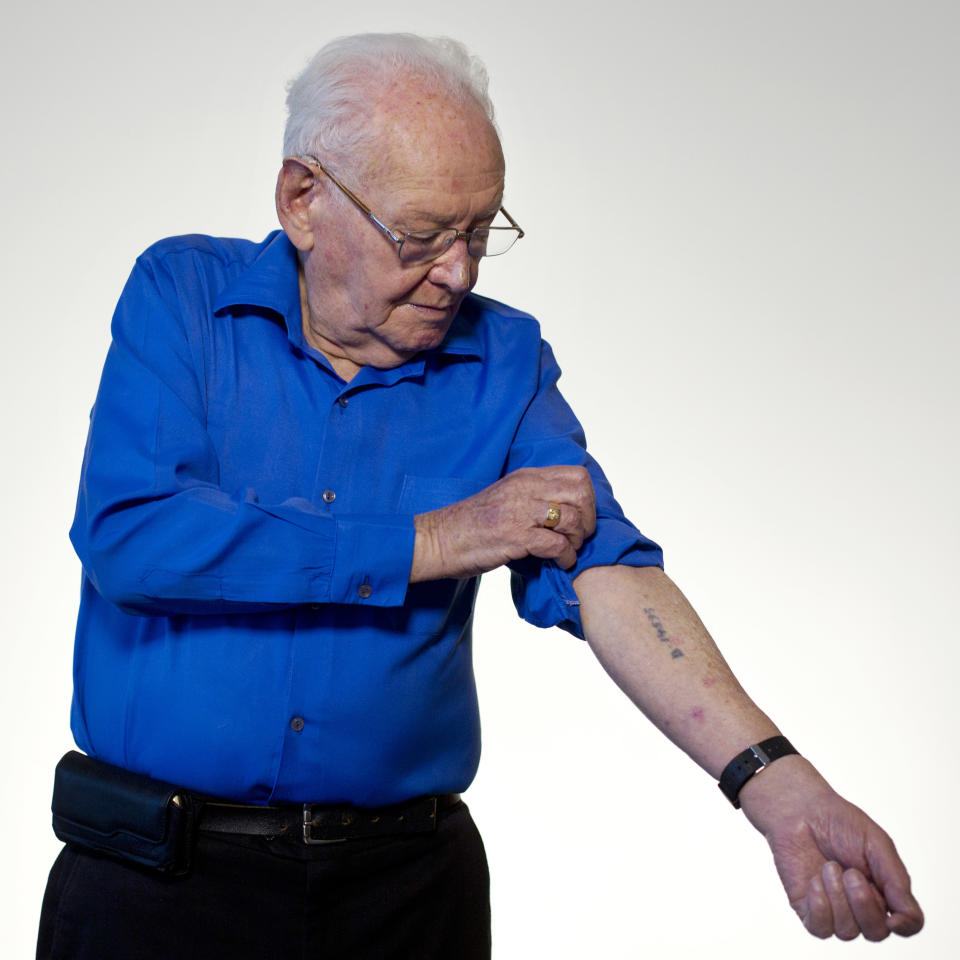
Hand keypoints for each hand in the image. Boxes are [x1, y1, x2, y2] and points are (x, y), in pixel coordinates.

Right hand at [411, 466, 595, 580]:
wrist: (438, 540)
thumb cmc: (471, 524)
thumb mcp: (506, 497)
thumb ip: (533, 496)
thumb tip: (565, 508)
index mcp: (525, 477)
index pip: (576, 474)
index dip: (588, 498)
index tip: (582, 516)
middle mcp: (525, 489)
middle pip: (581, 493)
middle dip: (589, 518)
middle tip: (580, 536)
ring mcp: (520, 512)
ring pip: (572, 519)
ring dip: (578, 540)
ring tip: (569, 551)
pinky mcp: (515, 537)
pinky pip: (557, 545)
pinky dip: (566, 557)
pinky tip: (560, 564)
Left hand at [739, 757, 923, 940]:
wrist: (799, 809)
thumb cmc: (839, 823)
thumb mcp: (876, 844)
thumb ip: (896, 880)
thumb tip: (909, 919)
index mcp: (885, 890)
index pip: (907, 924)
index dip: (905, 927)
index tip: (894, 919)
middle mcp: (862, 906)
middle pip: (876, 932)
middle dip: (863, 903)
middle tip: (850, 872)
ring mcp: (834, 910)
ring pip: (847, 932)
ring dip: (838, 897)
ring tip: (829, 867)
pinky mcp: (808, 910)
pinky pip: (820, 929)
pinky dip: (819, 906)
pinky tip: (814, 881)